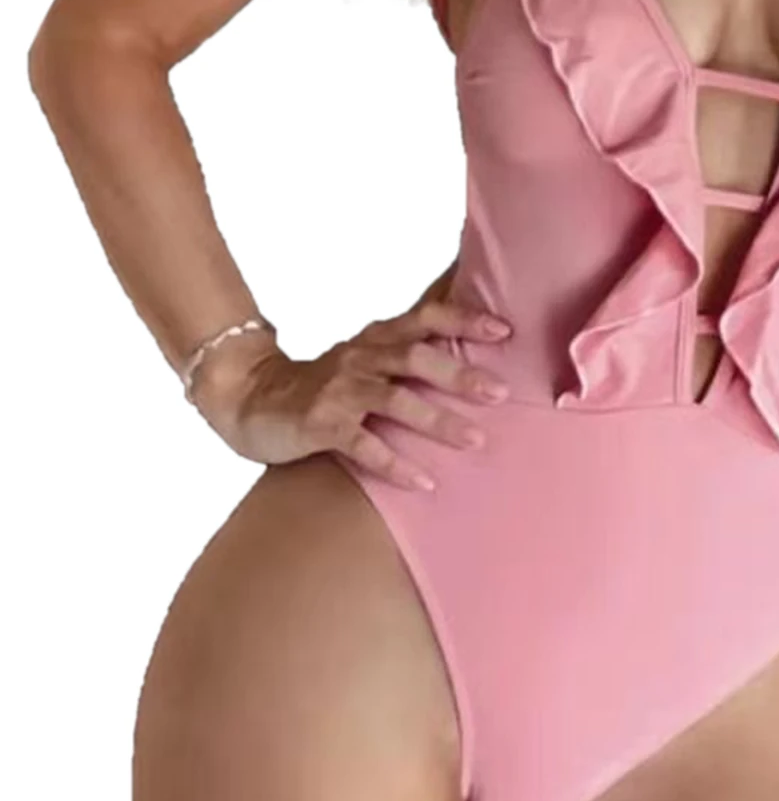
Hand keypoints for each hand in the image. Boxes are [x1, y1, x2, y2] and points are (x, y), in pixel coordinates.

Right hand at [192, 294, 512, 491]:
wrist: (251, 399)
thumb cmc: (327, 383)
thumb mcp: (367, 357)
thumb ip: (411, 353)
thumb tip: (474, 352)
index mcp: (377, 338)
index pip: (425, 318)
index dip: (464, 319)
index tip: (505, 329)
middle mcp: (360, 358)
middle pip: (416, 358)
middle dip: (460, 374)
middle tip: (502, 393)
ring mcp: (339, 391)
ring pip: (394, 400)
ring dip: (437, 420)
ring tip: (476, 440)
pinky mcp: (319, 425)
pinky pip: (361, 445)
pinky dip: (394, 463)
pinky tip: (423, 482)